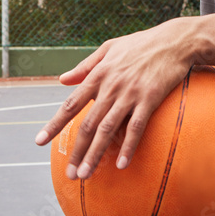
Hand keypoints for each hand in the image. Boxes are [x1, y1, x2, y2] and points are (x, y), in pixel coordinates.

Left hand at [34, 20, 198, 178]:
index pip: (71, 104)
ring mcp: (130, 94)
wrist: (174, 40)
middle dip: (77, 151)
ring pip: (108, 129)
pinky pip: (136, 127)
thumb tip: (62, 80)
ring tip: (86, 174)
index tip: (40, 142)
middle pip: (88, 124)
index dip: (54, 124)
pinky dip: (128, 147)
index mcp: (98, 74)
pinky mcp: (150, 99)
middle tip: (70, 174)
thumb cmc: (141, 43)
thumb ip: (85, 66)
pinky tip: (122, 164)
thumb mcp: (109, 48)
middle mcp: (110, 87)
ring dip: (95, 154)